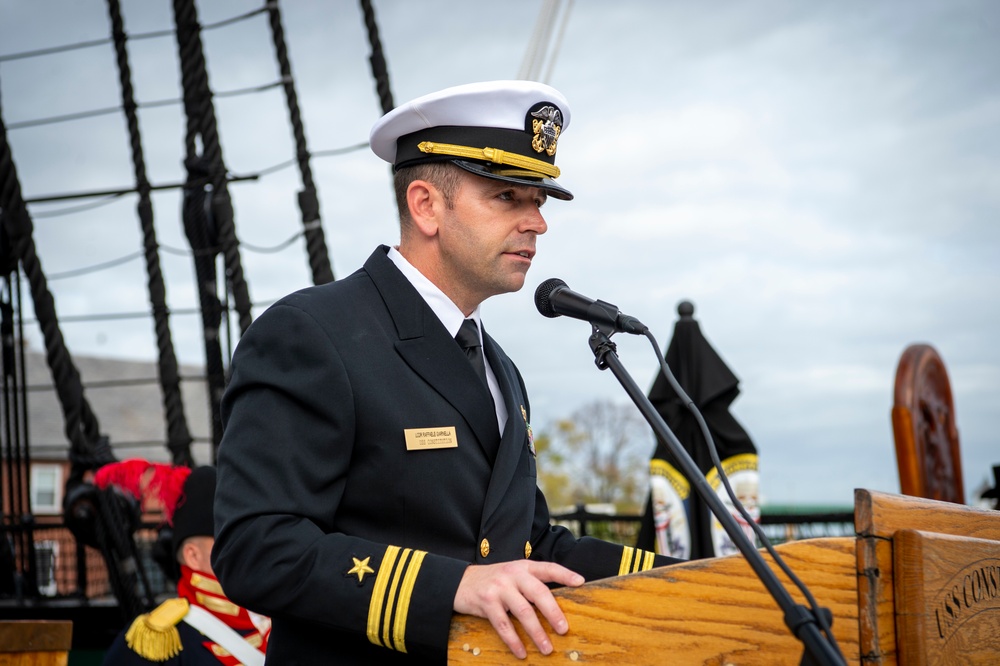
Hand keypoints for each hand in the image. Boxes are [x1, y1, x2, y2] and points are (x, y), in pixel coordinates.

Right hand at [453, 561, 584, 658]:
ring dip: (536, 632)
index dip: (564, 574)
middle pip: (538, 592)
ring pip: (523, 611)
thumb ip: (531, 584)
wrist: (460, 581)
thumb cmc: (493, 581)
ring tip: (546, 648)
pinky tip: (521, 652)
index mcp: (523, 567)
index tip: (580, 582)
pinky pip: (503, 625)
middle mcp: (513, 574)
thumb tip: (556, 606)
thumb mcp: (513, 575)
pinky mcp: (486, 601)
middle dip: (553, 612)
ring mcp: (499, 587)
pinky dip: (514, 640)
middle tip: (564, 629)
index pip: (548, 568)